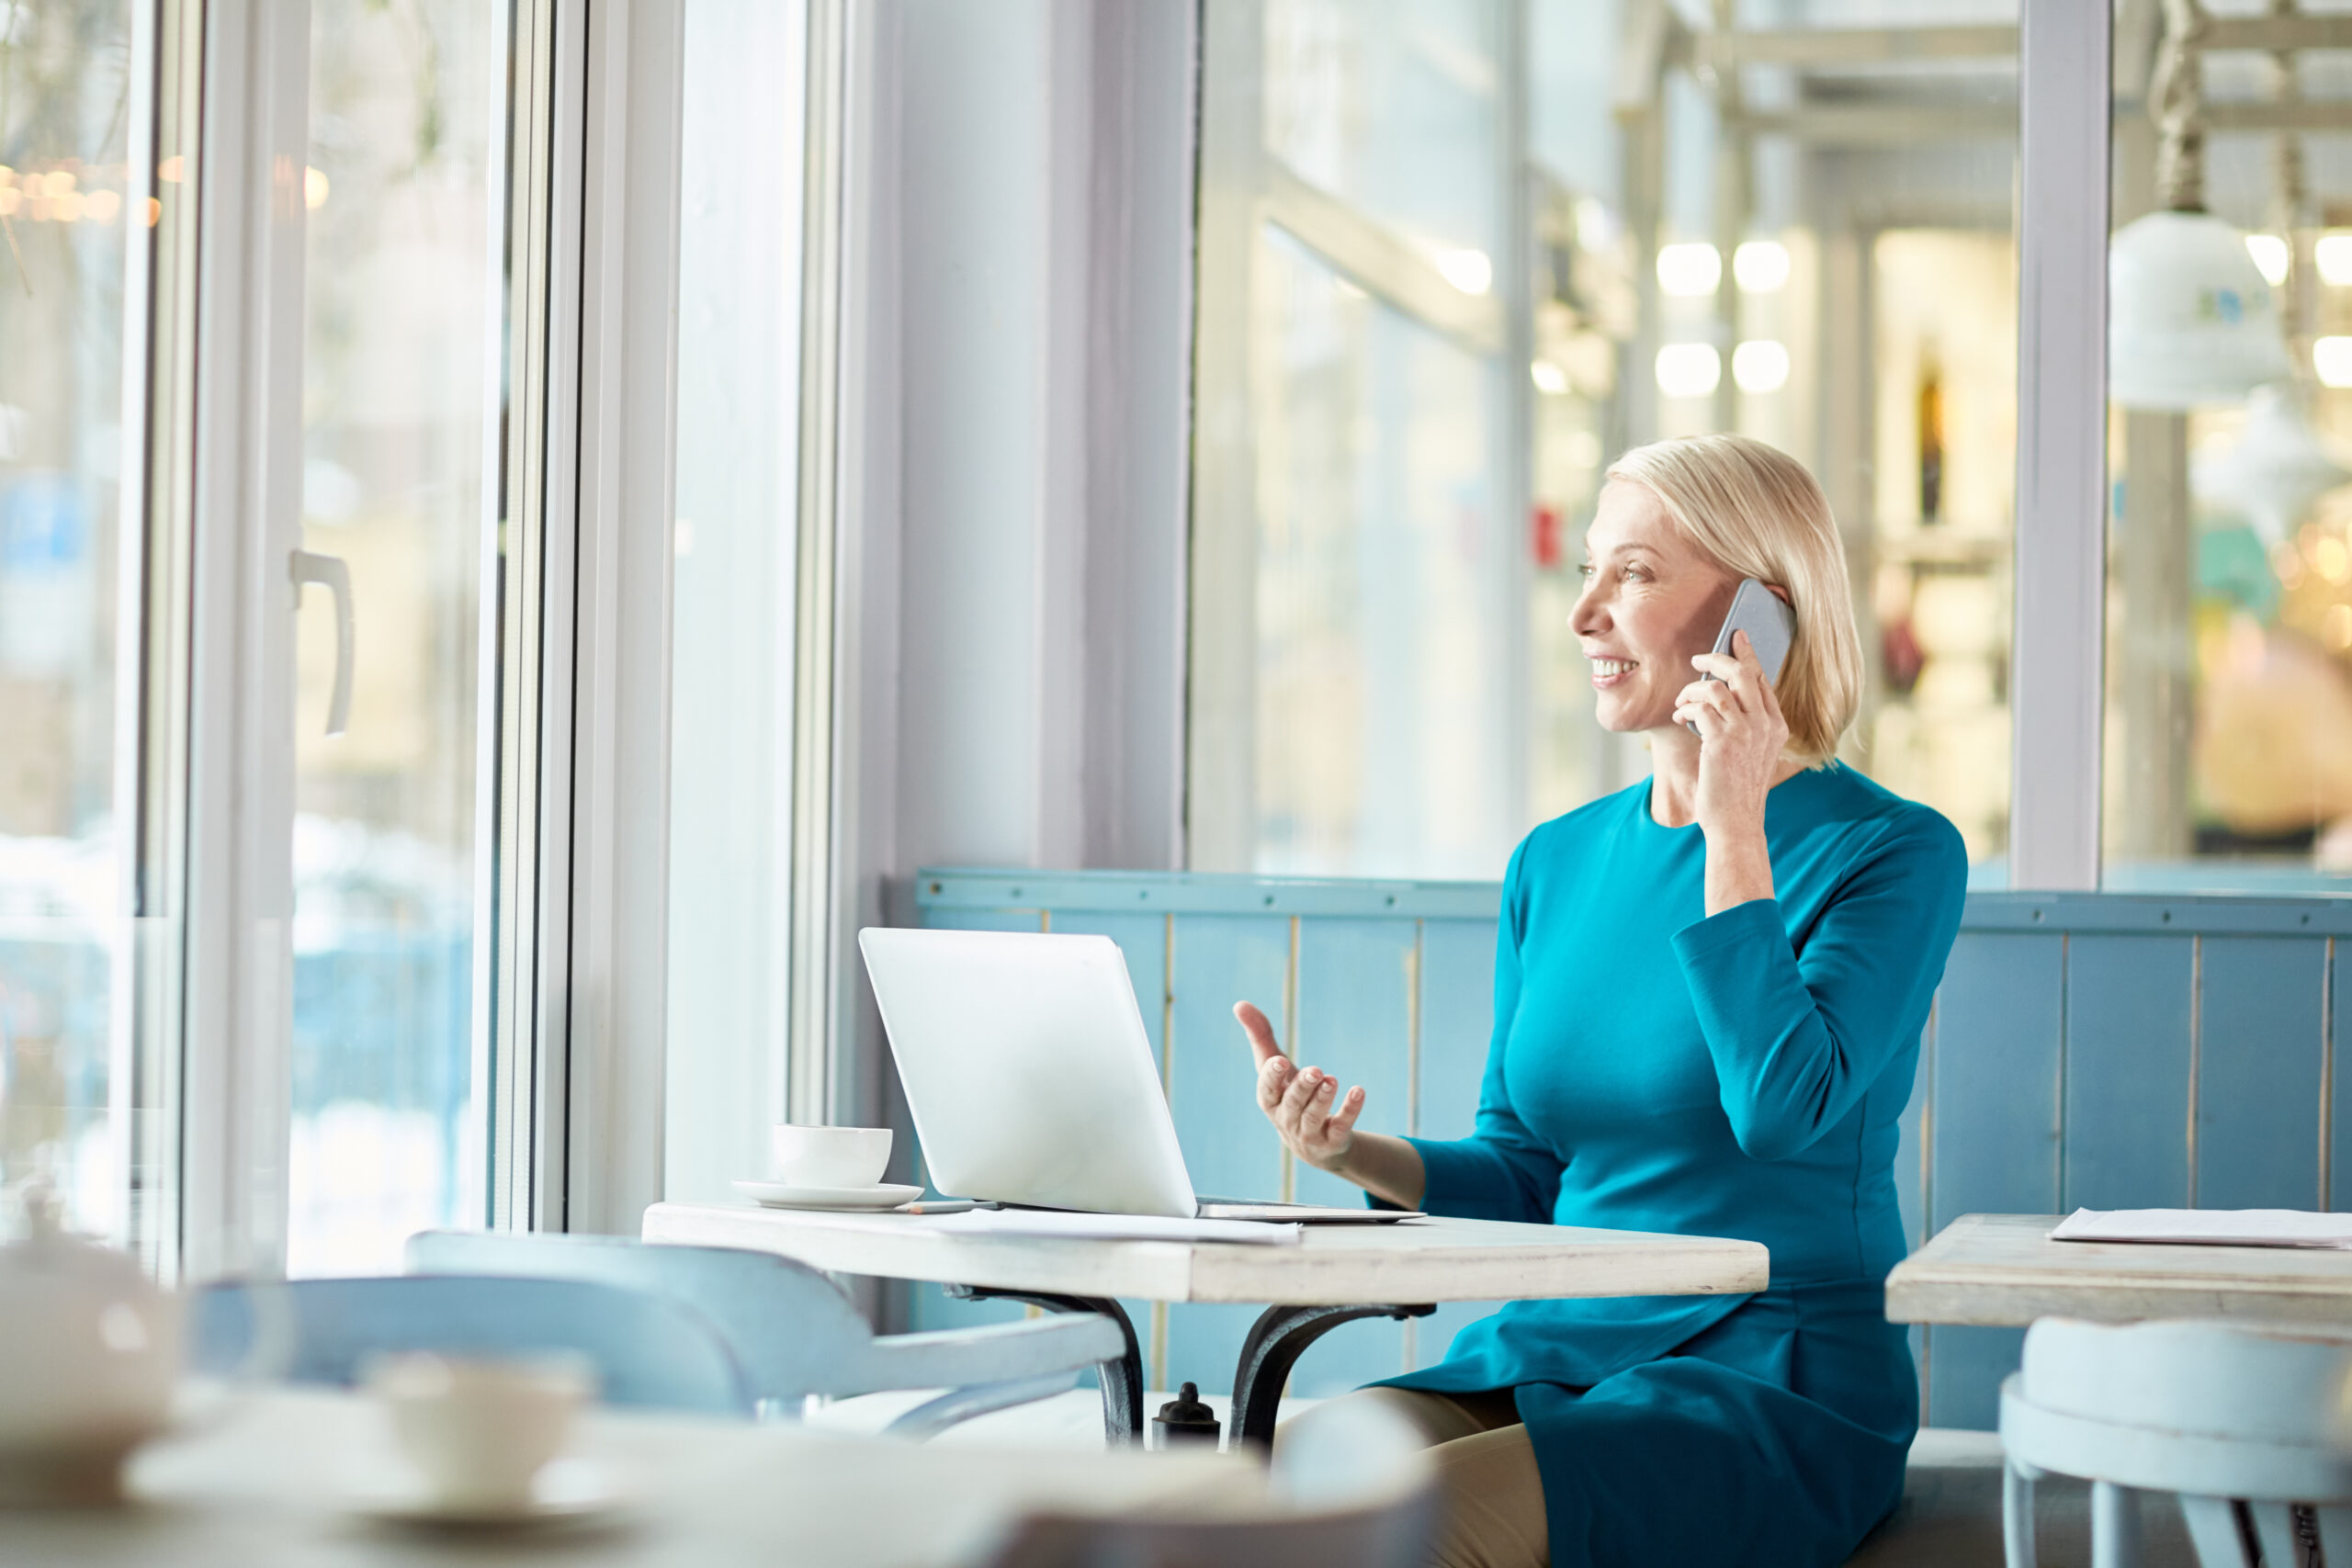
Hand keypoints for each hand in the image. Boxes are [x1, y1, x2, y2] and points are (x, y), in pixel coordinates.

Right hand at [1234, 1000, 1362, 1174]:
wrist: (1315, 1144)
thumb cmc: (1289, 1095)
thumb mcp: (1276, 1068)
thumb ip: (1260, 1037)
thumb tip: (1239, 1004)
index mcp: (1270, 1100)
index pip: (1267, 1090)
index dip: (1272, 1077)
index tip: (1280, 1061)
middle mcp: (1287, 1119)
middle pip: (1293, 1103)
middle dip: (1303, 1087)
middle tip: (1316, 1070)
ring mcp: (1309, 1132)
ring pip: (1314, 1116)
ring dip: (1323, 1098)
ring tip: (1331, 1080)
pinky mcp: (1333, 1139)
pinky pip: (1341, 1126)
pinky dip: (1350, 1110)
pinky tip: (1358, 1091)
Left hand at [1672, 628, 1790, 838]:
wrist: (1736, 822)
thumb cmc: (1738, 789)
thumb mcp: (1753, 753)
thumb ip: (1746, 723)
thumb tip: (1720, 693)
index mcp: (1776, 725)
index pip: (1763, 679)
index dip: (1748, 655)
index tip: (1736, 638)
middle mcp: (1765, 725)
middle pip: (1743, 673)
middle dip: (1718, 658)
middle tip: (1699, 658)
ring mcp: (1745, 732)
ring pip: (1716, 687)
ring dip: (1692, 689)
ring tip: (1681, 702)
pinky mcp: (1721, 742)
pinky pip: (1698, 708)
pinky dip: (1685, 708)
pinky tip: (1679, 718)